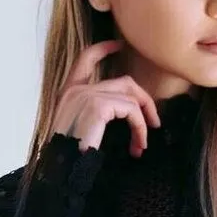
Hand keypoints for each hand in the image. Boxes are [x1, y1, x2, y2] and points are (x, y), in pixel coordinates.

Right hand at [50, 39, 161, 158]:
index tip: (118, 45)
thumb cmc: (72, 158)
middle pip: (123, 81)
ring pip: (130, 96)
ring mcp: (85, 95)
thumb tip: (126, 114)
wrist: (62, 172)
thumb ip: (97, 116)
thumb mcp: (82, 131)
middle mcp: (74, 90)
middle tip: (153, 123)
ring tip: (141, 144)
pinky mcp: (96, 105)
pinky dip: (140, 127)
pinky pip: (131, 110)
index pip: (85, 59)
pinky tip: (138, 144)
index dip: (103, 49)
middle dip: (144, 100)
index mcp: (67, 94)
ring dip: (143, 121)